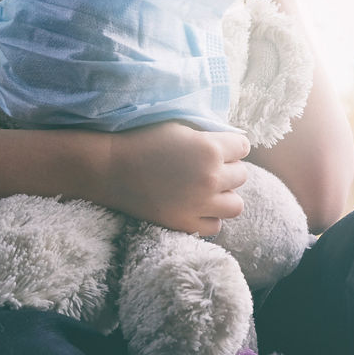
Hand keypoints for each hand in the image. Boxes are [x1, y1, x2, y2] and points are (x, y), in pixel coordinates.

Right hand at [95, 122, 251, 235]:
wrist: (109, 169)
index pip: (244, 147)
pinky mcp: (185, 223)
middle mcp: (210, 177)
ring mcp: (199, 204)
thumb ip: (209, 135)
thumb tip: (232, 142)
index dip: (231, 146)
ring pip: (236, 205)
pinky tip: (195, 206)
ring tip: (207, 190)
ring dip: (224, 196)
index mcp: (210, 149)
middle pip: (241, 175)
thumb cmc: (143, 141)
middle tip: (205, 168)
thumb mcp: (180, 127)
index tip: (218, 148)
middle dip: (227, 169)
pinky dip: (209, 217)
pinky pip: (215, 226)